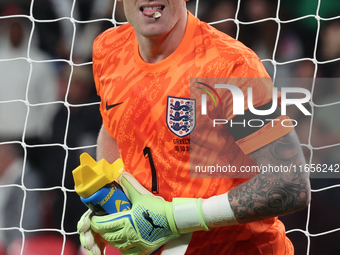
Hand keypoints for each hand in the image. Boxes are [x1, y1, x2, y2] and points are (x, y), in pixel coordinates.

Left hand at [78, 173, 208, 254]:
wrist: (173, 220)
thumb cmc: (156, 207)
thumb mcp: (141, 195)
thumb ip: (130, 185)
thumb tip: (121, 176)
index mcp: (126, 221)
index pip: (104, 224)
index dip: (96, 222)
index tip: (93, 219)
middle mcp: (129, 234)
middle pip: (108, 236)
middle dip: (102, 231)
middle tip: (101, 225)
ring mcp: (136, 244)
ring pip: (117, 246)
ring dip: (111, 240)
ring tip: (111, 233)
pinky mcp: (143, 250)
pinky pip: (128, 253)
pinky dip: (123, 249)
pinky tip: (123, 244)